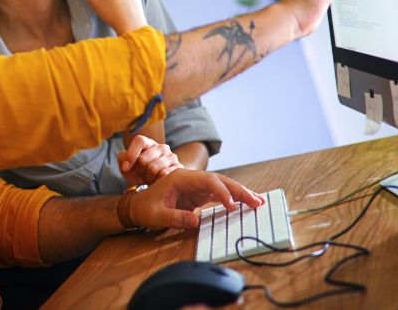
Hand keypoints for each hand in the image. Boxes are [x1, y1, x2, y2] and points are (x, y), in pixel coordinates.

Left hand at [118, 134, 182, 185]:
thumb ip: (123, 160)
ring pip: (154, 168)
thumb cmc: (139, 175)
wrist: (154, 188)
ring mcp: (172, 157)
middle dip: (138, 172)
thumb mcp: (127, 167)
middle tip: (140, 177)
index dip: (130, 154)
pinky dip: (157, 182)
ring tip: (148, 180)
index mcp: (149, 143)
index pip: (139, 141)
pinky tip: (156, 183)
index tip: (125, 168)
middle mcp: (162, 147)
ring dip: (147, 179)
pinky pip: (164, 175)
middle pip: (143, 159)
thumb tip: (126, 164)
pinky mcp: (179, 168)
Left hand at [129, 169, 264, 230]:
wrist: (138, 207)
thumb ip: (175, 217)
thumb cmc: (146, 209)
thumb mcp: (157, 215)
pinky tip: (246, 204)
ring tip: (258, 202)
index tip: (231, 205)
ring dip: (240, 193)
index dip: (221, 191)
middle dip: (239, 190)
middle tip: (257, 202)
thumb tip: (195, 221)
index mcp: (181, 177)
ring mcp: (196, 186)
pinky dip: (233, 199)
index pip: (207, 180)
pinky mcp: (199, 194)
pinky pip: (219, 194)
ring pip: (223, 186)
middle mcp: (191, 178)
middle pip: (220, 180)